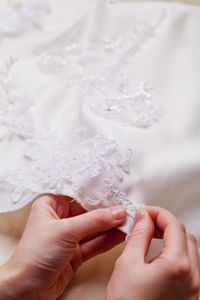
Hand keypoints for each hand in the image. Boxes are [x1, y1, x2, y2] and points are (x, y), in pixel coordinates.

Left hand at [0, 194, 126, 299]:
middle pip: (88, 211)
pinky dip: (108, 239)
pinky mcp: (76, 253)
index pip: (77, 194)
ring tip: (128, 220)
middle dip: (106, 210)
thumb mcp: (66, 231)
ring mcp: (69, 236)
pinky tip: (120, 234)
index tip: (114, 191)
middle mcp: (60, 219)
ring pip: (93, 227)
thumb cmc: (34, 255)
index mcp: (50, 205)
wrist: (28, 289)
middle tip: (124, 208)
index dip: (96, 193)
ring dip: (110, 225)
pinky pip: (95, 243)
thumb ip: (94, 221)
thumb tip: (116, 212)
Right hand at [106, 206, 199, 299]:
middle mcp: (193, 278)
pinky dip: (177, 252)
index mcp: (178, 266)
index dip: (159, 213)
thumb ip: (139, 235)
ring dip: (173, 237)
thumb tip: (143, 217)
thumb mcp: (128, 264)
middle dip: (167, 224)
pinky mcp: (191, 296)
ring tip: (153, 236)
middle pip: (186, 235)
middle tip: (148, 222)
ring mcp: (195, 289)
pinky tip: (161, 254)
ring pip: (191, 249)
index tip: (146, 211)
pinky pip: (191, 265)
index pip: (174, 225)